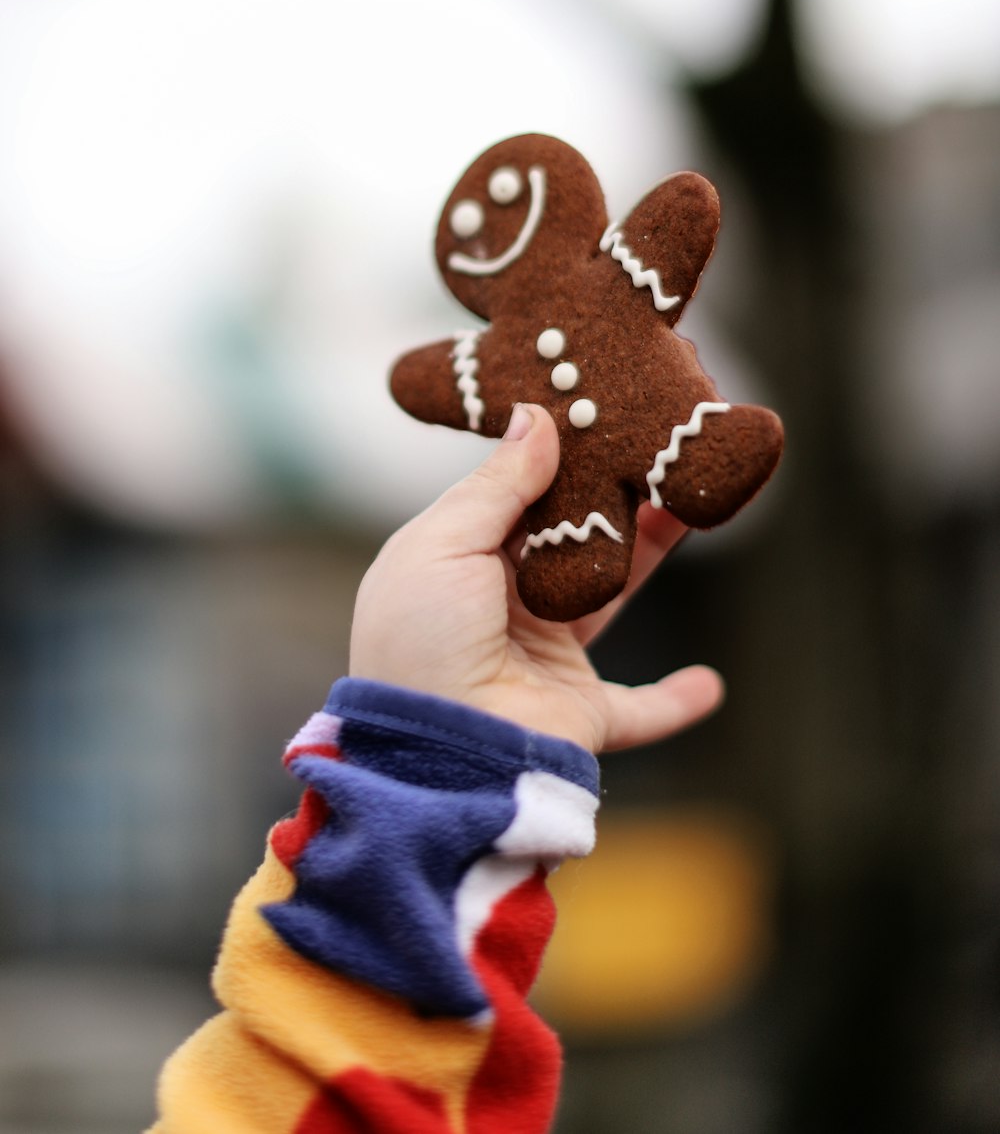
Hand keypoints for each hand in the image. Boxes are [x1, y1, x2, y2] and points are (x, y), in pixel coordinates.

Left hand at [350, 404, 724, 753]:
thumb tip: (538, 416)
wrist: (435, 752)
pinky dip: (674, 701)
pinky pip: (639, 711)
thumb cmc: (422, 640)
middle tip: (658, 442)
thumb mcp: (442, 543)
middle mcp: (500, 606)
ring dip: (649, 552)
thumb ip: (497, 483)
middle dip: (613, 494)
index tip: (601, 411)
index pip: (517, 496)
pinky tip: (709, 684)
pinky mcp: (580, 714)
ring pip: (610, 594)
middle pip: (572, 537)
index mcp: (458, 563)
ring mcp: (543, 660)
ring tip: (690, 503)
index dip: (558, 457)